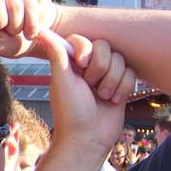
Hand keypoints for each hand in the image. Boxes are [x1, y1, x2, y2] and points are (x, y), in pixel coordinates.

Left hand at [37, 30, 134, 153]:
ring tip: (102, 97)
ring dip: (112, 80)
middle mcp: (88, 67)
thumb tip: (38, 31)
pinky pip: (132, 73)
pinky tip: (113, 101)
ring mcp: (105, 76)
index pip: (85, 40)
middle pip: (106, 47)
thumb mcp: (61, 79)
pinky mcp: (120, 85)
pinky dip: (123, 87)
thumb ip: (56, 52)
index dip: (86, 51)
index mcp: (70, 63)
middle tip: (90, 87)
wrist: (88, 138)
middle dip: (100, 68)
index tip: (80, 65)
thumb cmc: (71, 110)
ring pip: (121, 60)